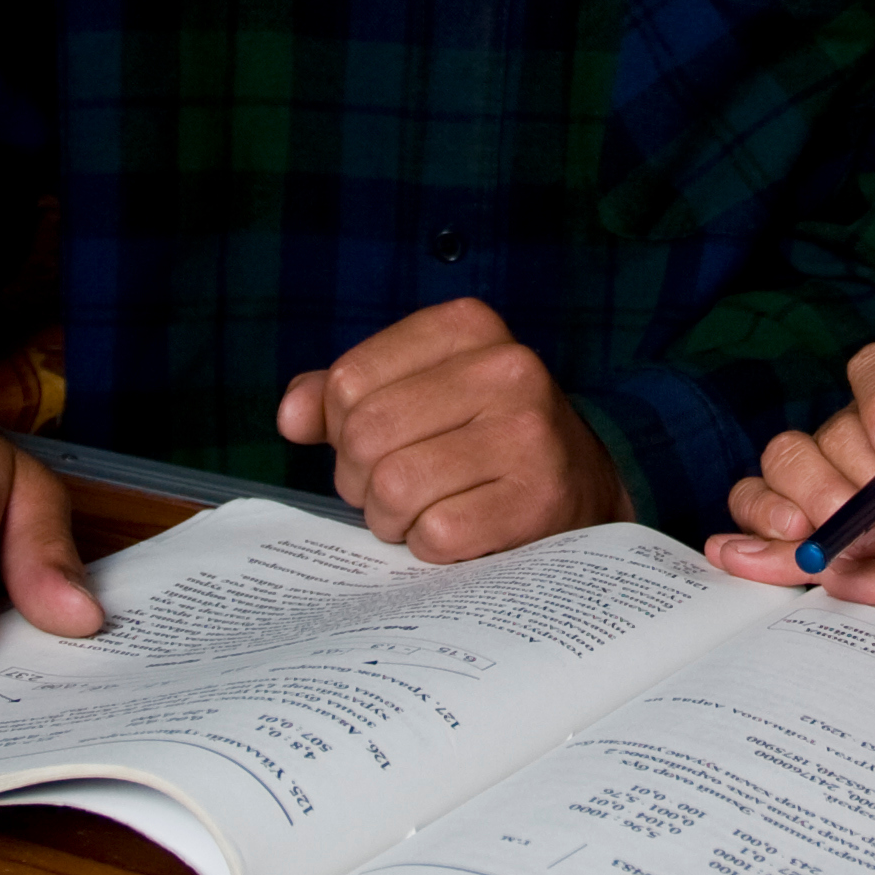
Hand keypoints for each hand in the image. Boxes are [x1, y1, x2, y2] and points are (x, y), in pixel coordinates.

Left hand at [276, 297, 629, 560]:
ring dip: (392, 518)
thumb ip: (346, 395)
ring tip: (422, 512)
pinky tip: (458, 534)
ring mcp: (528, 432)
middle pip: (366, 435)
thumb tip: (291, 416)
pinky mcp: (538, 498)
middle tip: (393, 490)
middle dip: (361, 479)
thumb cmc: (481, 437)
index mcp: (467, 327)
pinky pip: (436, 534)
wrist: (582, 487)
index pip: (347, 381)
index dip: (342, 428)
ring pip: (394, 487)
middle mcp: (506, 367)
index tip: (377, 444)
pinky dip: (430, 547)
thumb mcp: (420, 392)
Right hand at [704, 341, 874, 586]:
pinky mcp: (803, 517)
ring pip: (785, 465)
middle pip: (831, 432)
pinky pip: (760, 509)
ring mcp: (826, 472)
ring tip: (848, 548)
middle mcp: (861, 427)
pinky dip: (757, 531)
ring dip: (809, 507)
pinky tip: (760, 554)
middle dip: (859, 488)